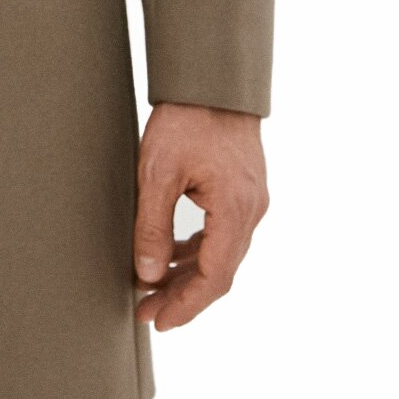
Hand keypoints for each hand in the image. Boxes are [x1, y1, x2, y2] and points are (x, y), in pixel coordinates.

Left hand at [132, 101, 268, 329]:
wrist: (212, 77)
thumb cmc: (186, 118)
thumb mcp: (157, 171)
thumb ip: (152, 226)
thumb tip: (148, 275)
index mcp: (235, 210)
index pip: (214, 278)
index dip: (185, 306)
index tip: (157, 321)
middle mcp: (251, 210)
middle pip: (220, 272)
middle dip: (184, 297)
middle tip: (147, 312)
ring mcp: (251, 199)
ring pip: (223, 254)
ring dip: (190, 275)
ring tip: (152, 287)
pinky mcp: (244, 189)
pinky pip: (224, 233)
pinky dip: (199, 250)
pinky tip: (173, 254)